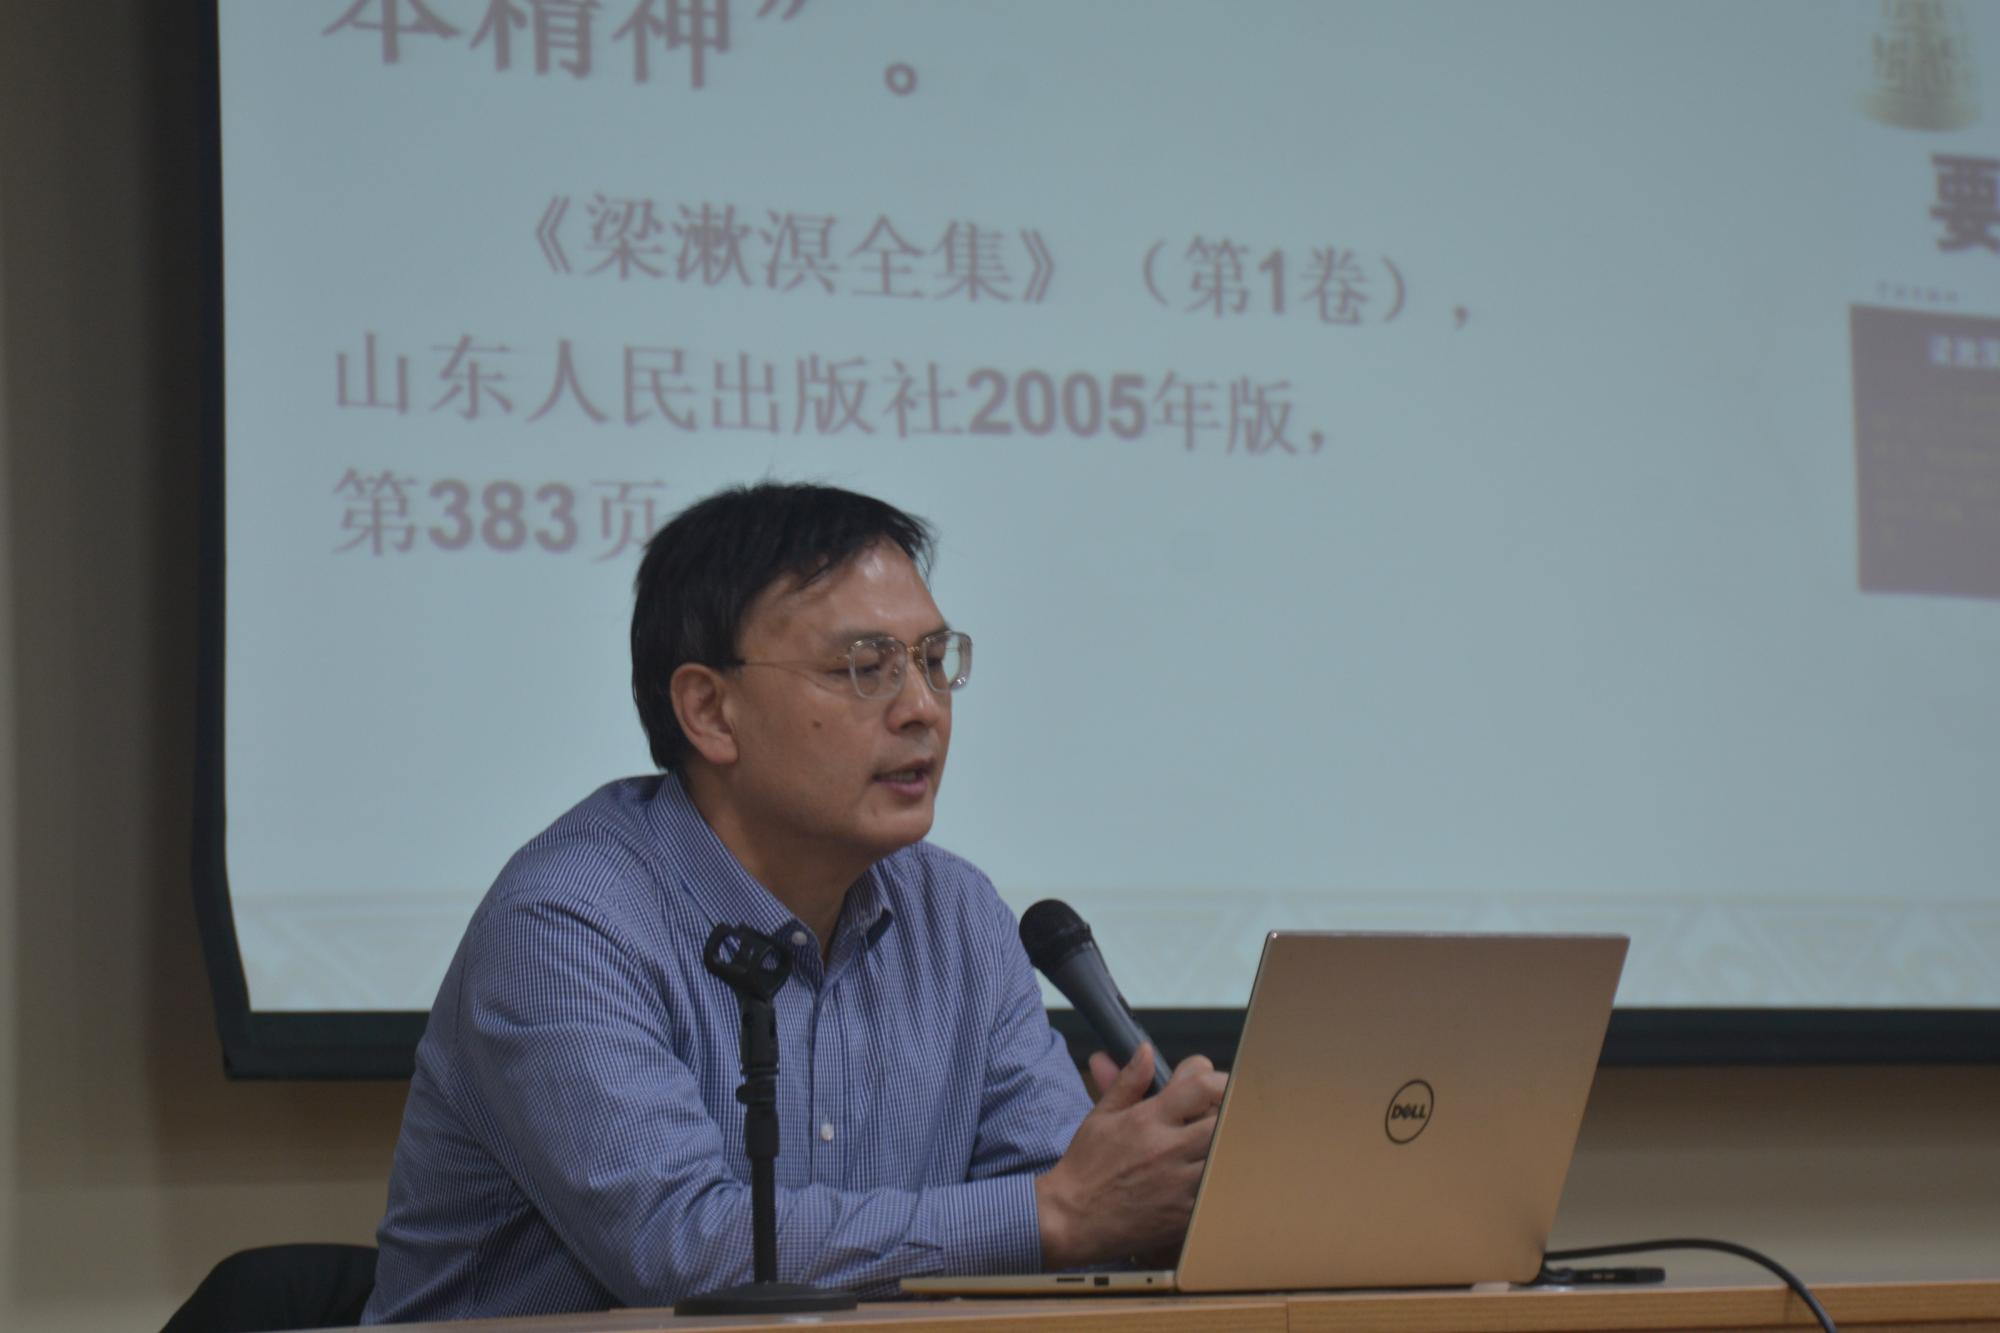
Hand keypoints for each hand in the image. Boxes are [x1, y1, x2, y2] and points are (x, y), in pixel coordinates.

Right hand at [1033, 1044, 1226, 1269]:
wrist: (1071, 1220)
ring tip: (1214, 1147)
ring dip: (1225, 1147)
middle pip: (1224, 1119)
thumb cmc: (1085, 1167)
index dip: (1218, 1079)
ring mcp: (1178, 1184)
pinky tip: (1209, 1179)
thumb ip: (1128, 1081)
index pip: (1202, 1085)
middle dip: (1228, 1112)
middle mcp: (1167, 1148)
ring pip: (1226, 1156)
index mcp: (1148, 1119)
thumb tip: (1146, 1051)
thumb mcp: (1101, 1116)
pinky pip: (1218, 1193)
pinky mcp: (1184, 1215)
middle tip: (1221, 1116)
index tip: (1216, 1085)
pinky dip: (1219, 1183)